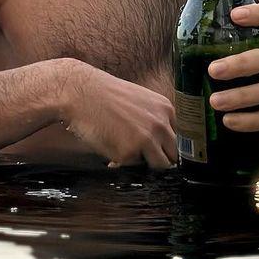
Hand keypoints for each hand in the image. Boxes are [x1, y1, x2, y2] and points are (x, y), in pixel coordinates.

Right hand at [59, 62, 177, 169]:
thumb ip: (153, 120)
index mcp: (165, 109)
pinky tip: (109, 149)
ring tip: (126, 151)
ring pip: (158, 165)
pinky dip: (121, 162)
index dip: (164, 146)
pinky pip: (132, 166)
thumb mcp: (140, 100)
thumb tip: (159, 145)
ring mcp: (147, 140)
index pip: (177, 138)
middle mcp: (161, 125)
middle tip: (142, 157)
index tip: (155, 150)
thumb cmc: (104, 95)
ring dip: (144, 163)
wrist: (81, 92)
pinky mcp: (129, 153)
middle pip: (173, 154)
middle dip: (158, 158)